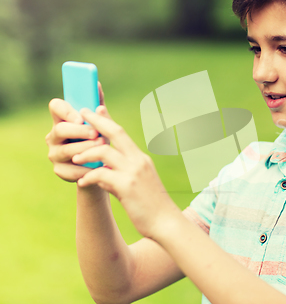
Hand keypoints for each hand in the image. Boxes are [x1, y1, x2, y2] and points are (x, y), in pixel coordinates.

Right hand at [46, 82, 106, 181]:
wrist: (101, 166)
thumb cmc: (99, 138)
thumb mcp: (101, 122)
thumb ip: (98, 105)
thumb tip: (97, 85)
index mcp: (63, 119)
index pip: (56, 107)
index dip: (66, 110)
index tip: (80, 117)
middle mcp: (54, 135)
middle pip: (60, 130)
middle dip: (79, 131)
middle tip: (96, 133)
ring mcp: (55, 153)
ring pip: (65, 150)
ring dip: (85, 149)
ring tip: (101, 147)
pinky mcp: (60, 170)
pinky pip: (71, 170)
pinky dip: (86, 168)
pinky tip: (98, 166)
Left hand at [73, 107, 173, 238]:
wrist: (166, 222)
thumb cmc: (152, 206)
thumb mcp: (138, 185)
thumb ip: (121, 175)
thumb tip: (103, 173)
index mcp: (141, 159)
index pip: (123, 133)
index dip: (108, 120)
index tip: (97, 109)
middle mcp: (138, 160)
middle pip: (116, 132)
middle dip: (96, 122)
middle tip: (81, 114)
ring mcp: (133, 172)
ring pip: (104, 151)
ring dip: (86, 153)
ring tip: (74, 159)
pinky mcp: (127, 186)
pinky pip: (101, 174)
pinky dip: (88, 177)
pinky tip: (82, 183)